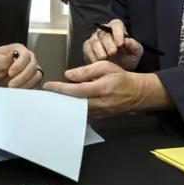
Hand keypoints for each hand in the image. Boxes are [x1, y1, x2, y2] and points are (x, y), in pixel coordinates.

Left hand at [0, 44, 43, 88]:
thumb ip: (2, 59)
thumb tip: (12, 54)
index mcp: (19, 50)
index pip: (26, 55)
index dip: (19, 65)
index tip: (10, 73)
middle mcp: (28, 59)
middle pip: (33, 67)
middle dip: (22, 77)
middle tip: (11, 84)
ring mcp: (32, 70)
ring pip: (37, 76)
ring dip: (26, 84)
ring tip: (13, 89)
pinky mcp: (33, 80)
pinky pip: (36, 85)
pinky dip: (29, 89)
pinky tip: (18, 91)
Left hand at [43, 61, 170, 117]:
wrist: (136, 93)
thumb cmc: (120, 78)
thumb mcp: (105, 67)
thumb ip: (86, 71)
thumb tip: (69, 75)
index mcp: (102, 88)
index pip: (77, 90)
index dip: (62, 88)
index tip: (49, 86)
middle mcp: (101, 103)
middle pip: (75, 103)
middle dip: (60, 99)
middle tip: (48, 95)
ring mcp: (100, 113)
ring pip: (78, 111)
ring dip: (65, 106)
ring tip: (55, 99)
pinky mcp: (99, 118)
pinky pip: (83, 116)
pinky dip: (73, 111)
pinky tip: (67, 105)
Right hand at [83, 18, 142, 70]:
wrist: (119, 69)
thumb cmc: (128, 58)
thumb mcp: (136, 53)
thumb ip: (134, 46)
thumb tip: (126, 40)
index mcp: (118, 28)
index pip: (116, 24)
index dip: (118, 33)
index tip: (120, 44)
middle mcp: (104, 31)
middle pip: (104, 33)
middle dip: (108, 43)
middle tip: (113, 53)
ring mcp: (95, 38)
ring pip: (94, 41)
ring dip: (99, 50)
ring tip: (104, 59)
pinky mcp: (88, 47)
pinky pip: (88, 50)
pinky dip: (92, 56)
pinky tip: (98, 63)